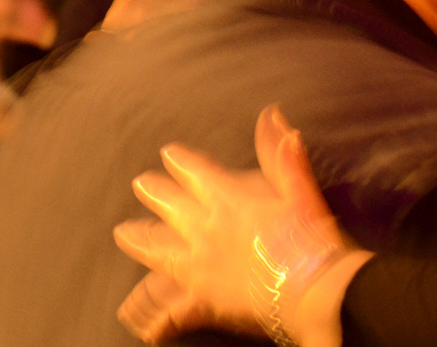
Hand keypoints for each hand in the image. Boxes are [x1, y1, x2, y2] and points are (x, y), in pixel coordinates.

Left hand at [114, 106, 352, 343]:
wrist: (312, 288)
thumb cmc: (310, 236)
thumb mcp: (299, 187)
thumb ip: (281, 153)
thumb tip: (271, 115)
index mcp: (227, 198)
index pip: (195, 173)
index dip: (179, 161)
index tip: (167, 153)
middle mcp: (206, 229)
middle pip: (169, 207)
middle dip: (153, 193)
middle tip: (140, 183)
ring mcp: (199, 266)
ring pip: (158, 251)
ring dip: (140, 240)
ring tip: (124, 234)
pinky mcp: (202, 301)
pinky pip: (170, 310)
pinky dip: (155, 316)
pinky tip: (142, 321)